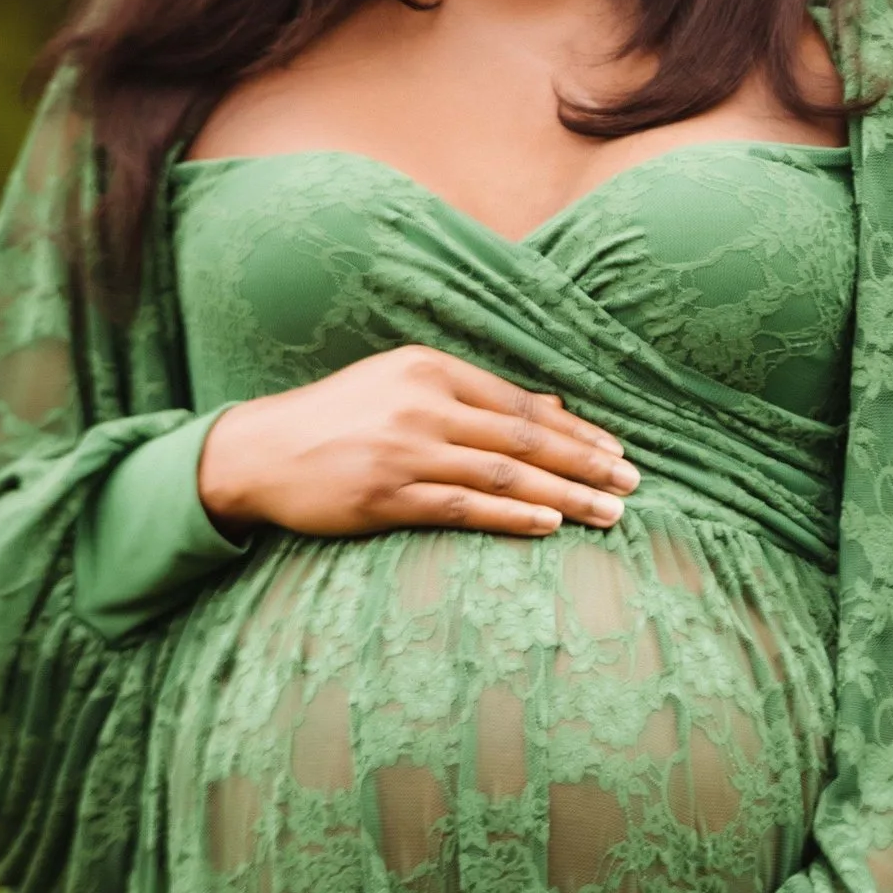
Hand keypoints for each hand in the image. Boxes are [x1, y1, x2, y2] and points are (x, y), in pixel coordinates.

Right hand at [196, 346, 636, 538]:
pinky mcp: (385, 496)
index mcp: (430, 368)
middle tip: (633, 484)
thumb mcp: (402, 386)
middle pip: (523, 436)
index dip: (576, 430)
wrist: (259, 451)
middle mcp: (422, 403)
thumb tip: (554, 409)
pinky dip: (511, 514)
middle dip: (586, 463)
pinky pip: (463, 506)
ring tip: (609, 514)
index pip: (521, 403)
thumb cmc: (339, 419)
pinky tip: (549, 525)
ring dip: (564, 494)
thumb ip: (474, 397)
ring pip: (503, 472)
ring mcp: (404, 450)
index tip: (617, 452)